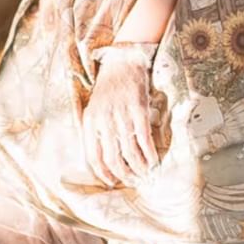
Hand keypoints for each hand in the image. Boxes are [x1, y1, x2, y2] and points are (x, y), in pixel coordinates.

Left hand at [81, 45, 159, 187]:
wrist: (122, 62)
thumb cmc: (108, 89)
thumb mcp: (94, 109)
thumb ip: (96, 131)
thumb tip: (105, 159)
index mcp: (90, 122)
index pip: (93, 156)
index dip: (103, 173)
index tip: (112, 182)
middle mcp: (104, 121)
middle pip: (112, 158)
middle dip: (123, 174)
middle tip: (132, 181)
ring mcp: (122, 116)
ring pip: (129, 152)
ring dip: (138, 167)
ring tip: (145, 174)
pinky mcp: (139, 110)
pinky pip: (144, 139)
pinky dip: (150, 154)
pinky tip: (154, 161)